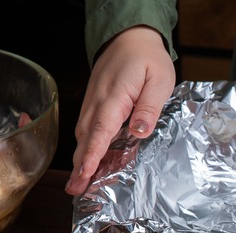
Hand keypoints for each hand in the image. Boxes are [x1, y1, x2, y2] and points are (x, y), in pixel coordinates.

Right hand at [65, 26, 175, 195]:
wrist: (130, 38)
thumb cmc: (147, 59)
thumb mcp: (159, 80)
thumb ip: (149, 107)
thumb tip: (139, 132)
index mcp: (114, 99)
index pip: (100, 131)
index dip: (92, 155)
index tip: (85, 174)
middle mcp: (98, 103)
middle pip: (86, 139)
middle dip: (80, 166)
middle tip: (75, 191)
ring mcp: (93, 104)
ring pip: (85, 136)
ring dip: (82, 160)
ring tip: (79, 184)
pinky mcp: (95, 105)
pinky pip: (89, 129)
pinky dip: (87, 147)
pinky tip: (90, 163)